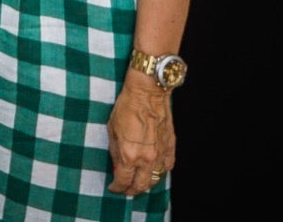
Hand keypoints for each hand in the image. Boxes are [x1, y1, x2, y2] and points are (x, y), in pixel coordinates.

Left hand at [107, 75, 175, 195]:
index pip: (123, 181)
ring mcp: (161, 154)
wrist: (147, 93)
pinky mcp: (171, 147)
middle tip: (125, 189)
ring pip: (156, 179)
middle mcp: (146, 159)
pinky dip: (160, 172)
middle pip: (141, 186)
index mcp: (129, 155)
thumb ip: (116, 152)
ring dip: (146, 183)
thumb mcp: (112, 130)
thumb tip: (117, 166)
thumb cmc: (126, 108)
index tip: (113, 188)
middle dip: (131, 190)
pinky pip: (167, 167)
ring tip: (138, 182)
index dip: (117, 187)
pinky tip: (154, 170)